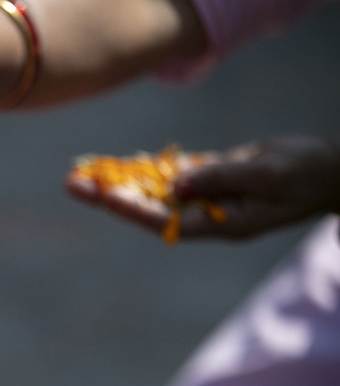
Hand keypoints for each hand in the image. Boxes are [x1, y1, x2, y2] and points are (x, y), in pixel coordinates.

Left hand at [67, 135, 339, 240]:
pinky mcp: (211, 179)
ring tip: (82, 170)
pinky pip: (170, 174)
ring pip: (153, 189)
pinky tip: (117, 161)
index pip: (165, 220)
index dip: (132, 208)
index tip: (102, 196)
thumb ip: (220, 178)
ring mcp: (207, 197)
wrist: (333, 169)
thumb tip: (174, 183)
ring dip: (120, 179)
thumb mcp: (267, 174)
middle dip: (110, 194)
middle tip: (72, 182)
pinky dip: (145, 166)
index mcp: (221, 223)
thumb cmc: (307, 173)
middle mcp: (207, 214)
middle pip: (148, 206)